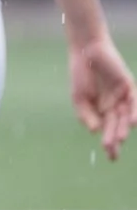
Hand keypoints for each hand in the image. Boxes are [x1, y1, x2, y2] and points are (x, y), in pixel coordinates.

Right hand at [69, 36, 135, 160]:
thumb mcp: (78, 98)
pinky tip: (132, 122)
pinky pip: (134, 102)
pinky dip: (134, 112)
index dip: (110, 144)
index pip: (107, 130)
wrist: (86, 52)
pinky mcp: (129, 87)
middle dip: (115, 139)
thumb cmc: (81, 74)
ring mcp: (123, 97)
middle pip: (117, 126)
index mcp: (101, 111)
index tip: (111, 158)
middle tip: (112, 153)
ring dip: (124, 128)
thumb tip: (95, 131)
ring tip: (120, 140)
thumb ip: (85, 115)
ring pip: (126, 117)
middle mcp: (114, 106)